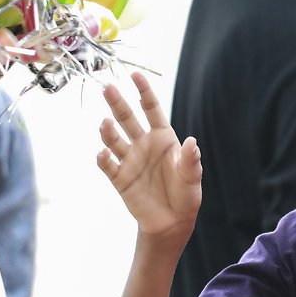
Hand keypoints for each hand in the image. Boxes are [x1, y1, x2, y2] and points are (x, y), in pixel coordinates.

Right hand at [98, 72, 201, 236]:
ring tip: (105, 123)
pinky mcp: (120, 178)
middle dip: (118, 103)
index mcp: (163, 138)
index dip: (144, 91)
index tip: (134, 75)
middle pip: (127, 118)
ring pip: (114, 139)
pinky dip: (104, 158)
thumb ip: (191, 161)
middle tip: (108, 88)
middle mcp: (143, 144)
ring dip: (108, 131)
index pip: (151, 109)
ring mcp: (130, 160)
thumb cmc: (185, 195)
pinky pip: (108, 165)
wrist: (172, 222)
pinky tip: (103, 153)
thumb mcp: (192, 177)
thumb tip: (192, 143)